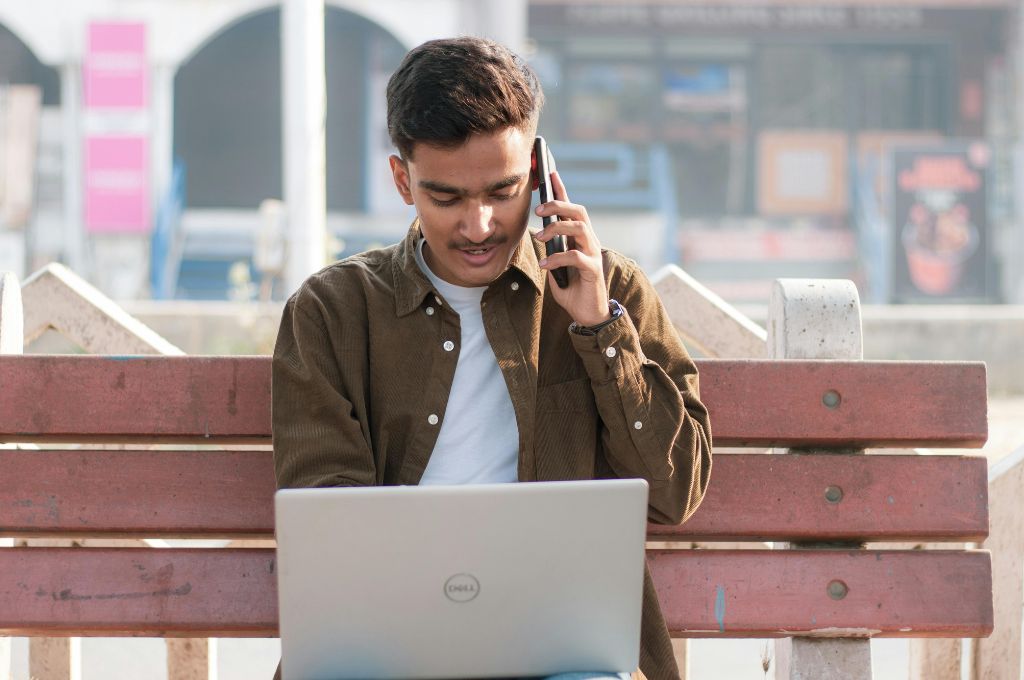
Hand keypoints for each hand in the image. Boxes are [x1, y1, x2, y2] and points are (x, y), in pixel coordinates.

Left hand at [534, 171, 609, 326]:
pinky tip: (545, 264)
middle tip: (538, 209)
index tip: (550, 174)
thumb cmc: (573, 290)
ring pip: (580, 229)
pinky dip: (558, 258)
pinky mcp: (594, 270)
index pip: (572, 210)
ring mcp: (593, 255)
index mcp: (580, 239)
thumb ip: (551, 251)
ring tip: (538, 237)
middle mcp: (589, 242)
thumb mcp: (556, 268)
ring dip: (557, 228)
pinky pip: (576, 257)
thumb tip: (539, 236)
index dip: (562, 191)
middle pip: (579, 212)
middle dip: (558, 205)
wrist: (588, 315)